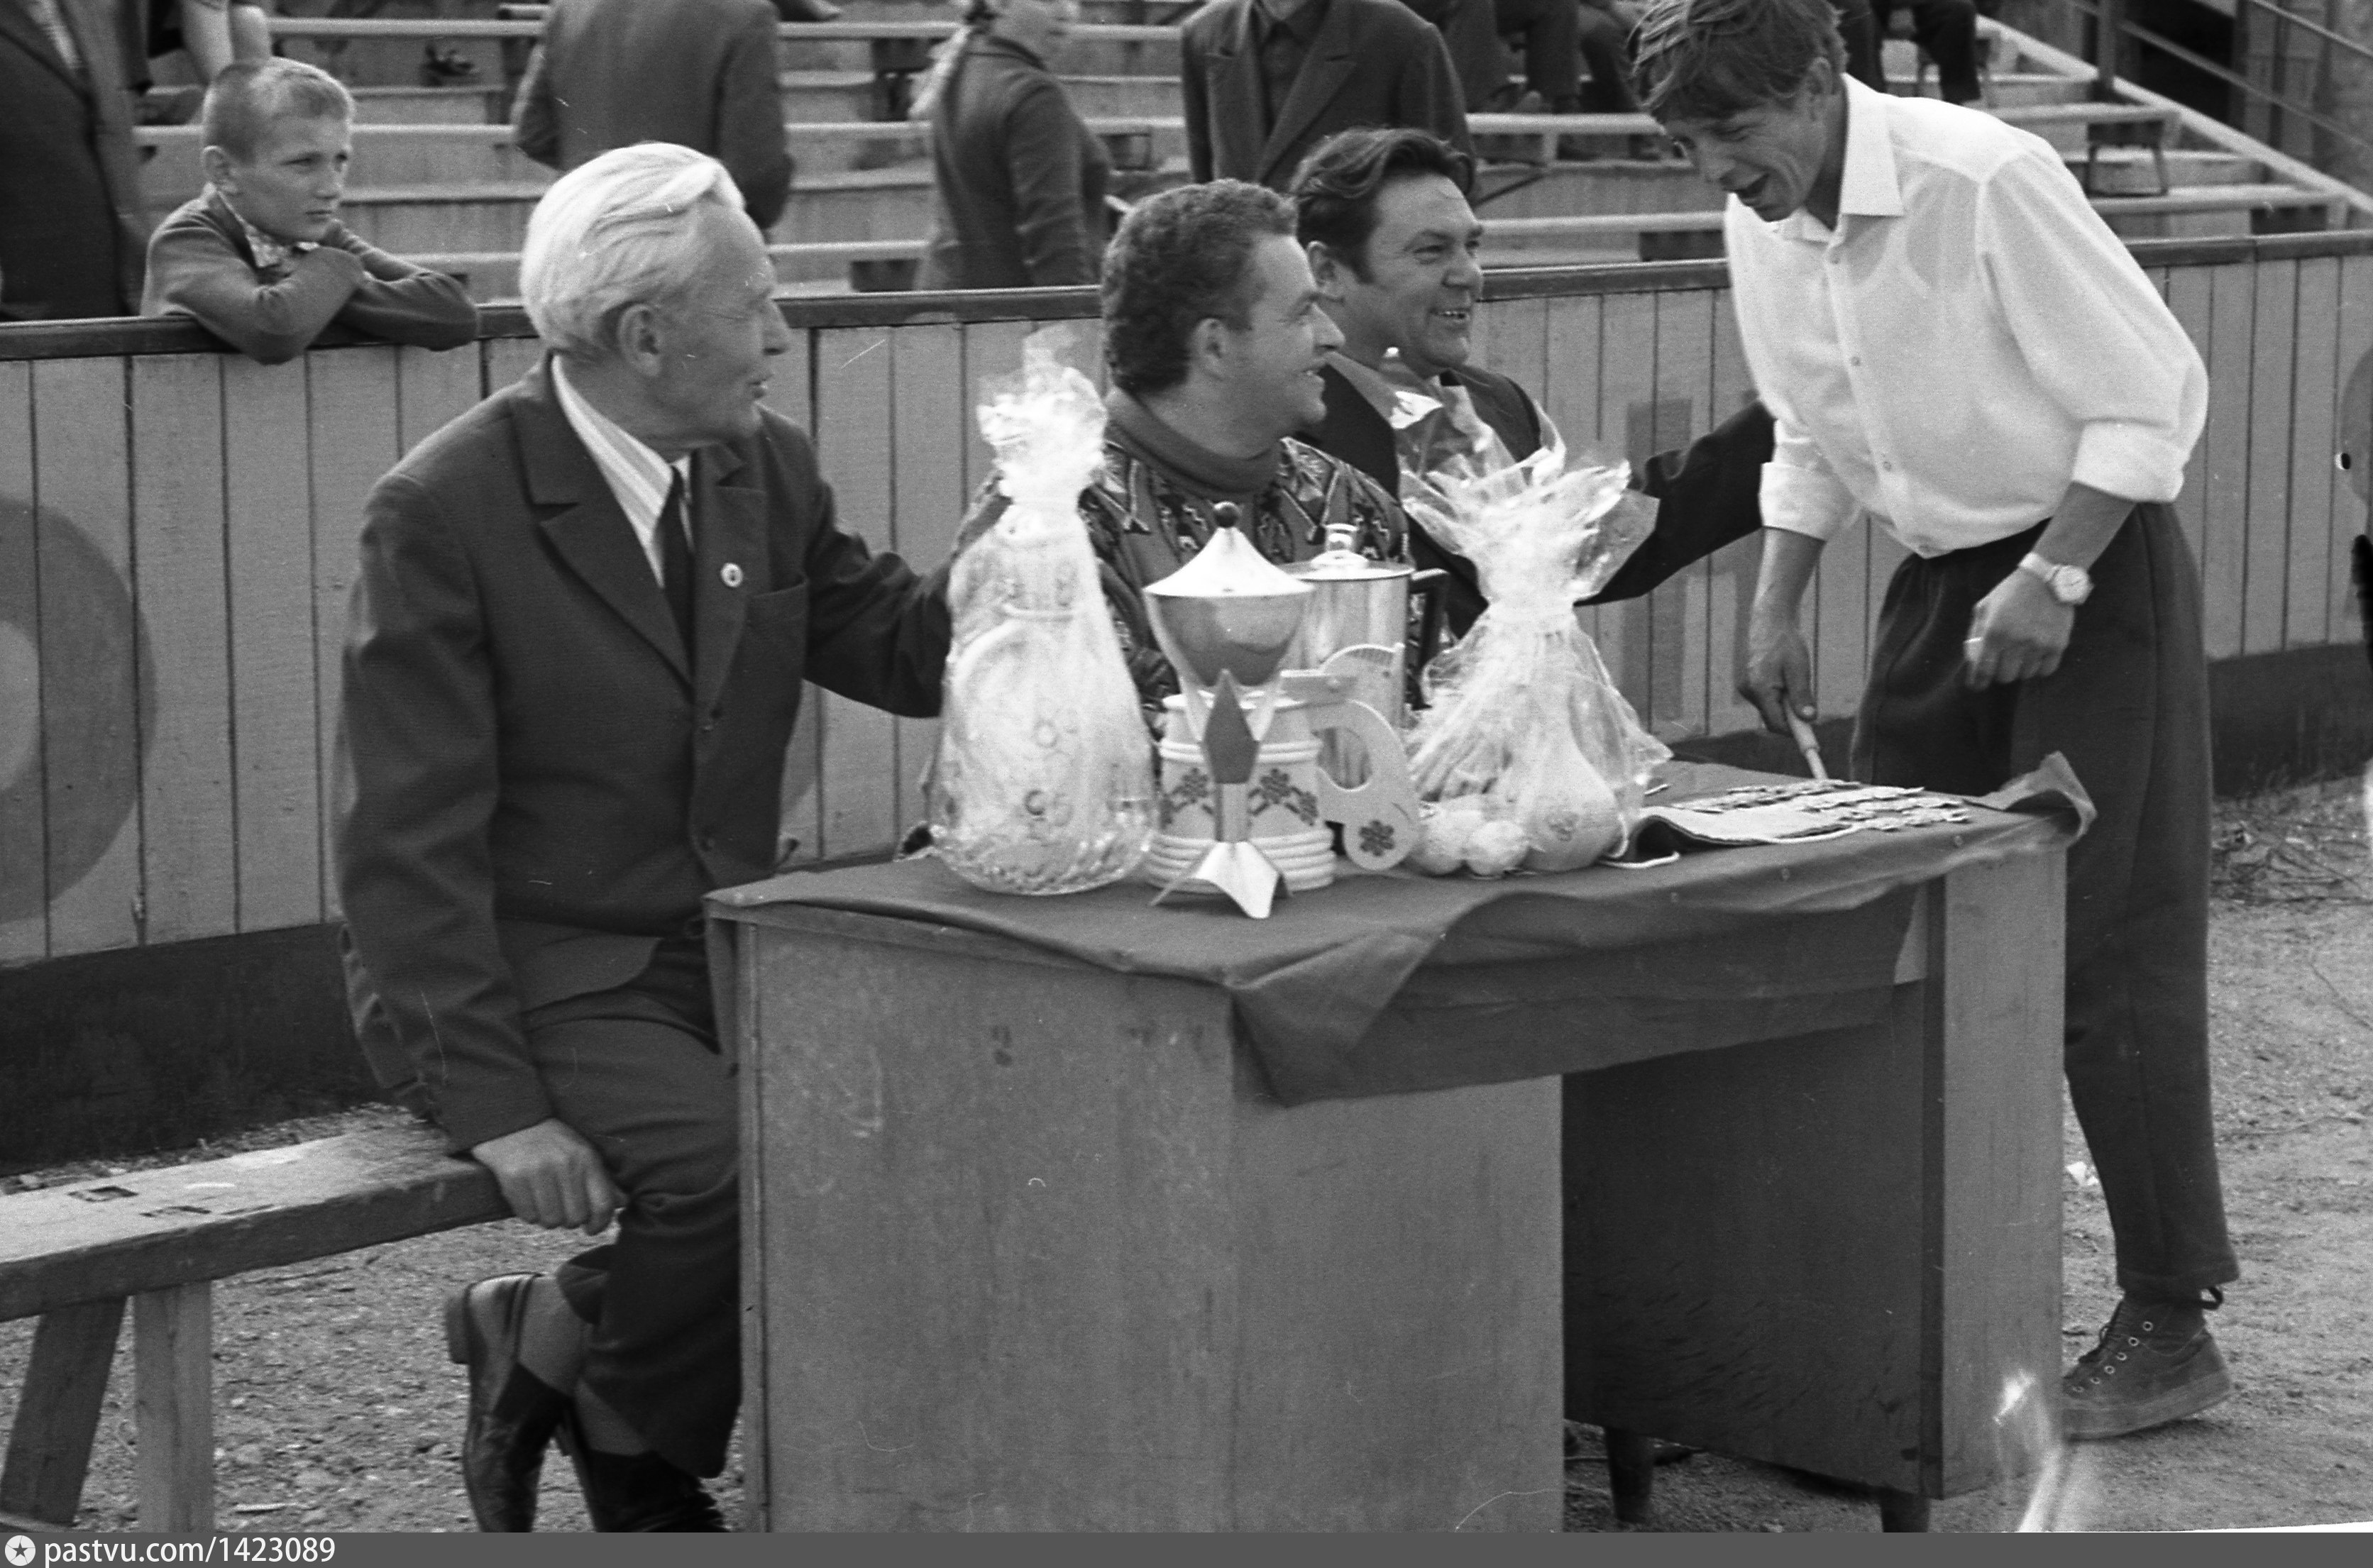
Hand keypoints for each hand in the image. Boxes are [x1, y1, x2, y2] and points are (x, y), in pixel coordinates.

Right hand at [471, 1118, 620, 1235]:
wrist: (513, 1121)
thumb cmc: (553, 1142)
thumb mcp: (582, 1152)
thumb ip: (603, 1179)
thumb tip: (624, 1203)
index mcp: (586, 1158)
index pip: (602, 1204)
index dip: (600, 1224)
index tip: (592, 1229)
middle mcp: (564, 1164)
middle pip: (576, 1218)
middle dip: (570, 1220)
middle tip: (562, 1208)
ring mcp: (538, 1171)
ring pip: (551, 1221)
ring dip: (548, 1218)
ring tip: (544, 1202)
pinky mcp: (513, 1178)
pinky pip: (527, 1216)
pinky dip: (528, 1213)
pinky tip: (528, 1197)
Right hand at [1741, 607, 1815, 735]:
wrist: (1770, 621)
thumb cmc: (1786, 642)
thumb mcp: (1799, 668)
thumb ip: (1802, 695)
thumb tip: (1809, 719)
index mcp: (1759, 689)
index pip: (1777, 724)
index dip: (1795, 734)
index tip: (1813, 740)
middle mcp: (1749, 691)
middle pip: (1773, 720)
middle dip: (1791, 719)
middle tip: (1809, 709)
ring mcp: (1747, 688)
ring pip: (1771, 710)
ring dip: (1786, 706)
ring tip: (1795, 681)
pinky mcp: (1749, 684)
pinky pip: (1768, 701)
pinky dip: (1780, 698)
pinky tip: (1786, 678)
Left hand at [1963, 569, 2075, 688]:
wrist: (2047, 579)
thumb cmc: (2010, 593)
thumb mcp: (1984, 607)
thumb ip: (1975, 633)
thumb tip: (1973, 659)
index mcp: (1994, 632)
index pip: (1983, 669)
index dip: (1978, 682)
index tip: (1977, 686)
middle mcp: (2016, 641)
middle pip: (2005, 676)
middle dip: (2000, 671)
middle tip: (2002, 661)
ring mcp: (2039, 645)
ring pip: (2025, 674)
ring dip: (2020, 667)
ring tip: (2022, 652)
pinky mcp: (2058, 645)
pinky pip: (2045, 670)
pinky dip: (2039, 667)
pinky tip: (2036, 655)